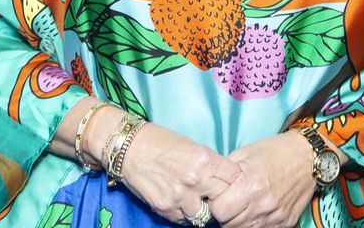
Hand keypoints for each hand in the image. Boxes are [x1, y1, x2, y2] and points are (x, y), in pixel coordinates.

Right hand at [116, 121, 241, 223]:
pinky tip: (180, 201)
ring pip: (204, 216)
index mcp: (205, 159)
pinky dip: (185, 214)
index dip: (234, 181)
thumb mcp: (192, 147)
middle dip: (221, 198)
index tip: (230, 182)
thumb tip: (226, 181)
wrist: (128, 147)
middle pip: (223, 200)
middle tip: (215, 195)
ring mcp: (179, 196)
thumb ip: (211, 165)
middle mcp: (195, 179)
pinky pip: (184, 220)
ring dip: (202, 209)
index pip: (234, 178)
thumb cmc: (161, 142)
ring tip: (196, 199)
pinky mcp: (165, 208)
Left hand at [209, 132, 317, 227]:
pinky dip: (255, 223)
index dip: (215, 204)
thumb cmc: (274, 151)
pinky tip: (256, 209)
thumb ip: (225, 173)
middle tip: (230, 201)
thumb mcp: (244, 153)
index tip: (218, 196)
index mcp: (251, 184)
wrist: (308, 156)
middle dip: (225, 215)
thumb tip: (210, 187)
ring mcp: (275, 216)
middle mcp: (263, 204)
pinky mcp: (285, 222)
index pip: (219, 211)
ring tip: (243, 205)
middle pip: (230, 225)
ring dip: (239, 221)